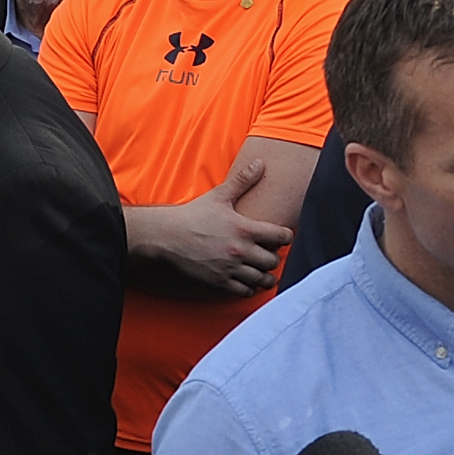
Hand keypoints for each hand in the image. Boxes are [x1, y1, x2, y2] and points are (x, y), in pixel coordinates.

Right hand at [144, 159, 290, 293]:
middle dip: (274, 257)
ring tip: (263, 270)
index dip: (286, 236)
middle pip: (273, 261)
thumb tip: (260, 163)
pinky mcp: (219, 282)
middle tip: (269, 253)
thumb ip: (243, 181)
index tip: (281, 236)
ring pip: (262, 279)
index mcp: (245, 229)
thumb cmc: (194, 215)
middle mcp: (241, 251)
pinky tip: (247, 280)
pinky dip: (250, 287)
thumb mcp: (220, 195)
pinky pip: (245, 291)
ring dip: (265, 275)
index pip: (281, 236)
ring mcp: (230, 268)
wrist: (167, 236)